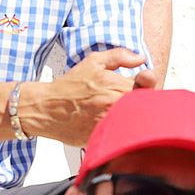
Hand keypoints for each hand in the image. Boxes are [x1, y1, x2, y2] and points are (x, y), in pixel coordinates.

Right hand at [30, 48, 154, 145]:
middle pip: (145, 105)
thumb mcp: (94, 61)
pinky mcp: (101, 138)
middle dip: (142, 101)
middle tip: (129, 99)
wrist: (46, 108)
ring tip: (120, 112)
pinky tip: (112, 125)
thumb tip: (141, 59)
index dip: (148, 86)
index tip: (143, 85)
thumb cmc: (70, 85)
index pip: (149, 87)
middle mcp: (115, 106)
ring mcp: (109, 124)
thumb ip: (120, 56)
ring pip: (134, 122)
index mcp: (118, 86)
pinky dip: (120, 131)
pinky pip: (120, 136)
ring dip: (132, 117)